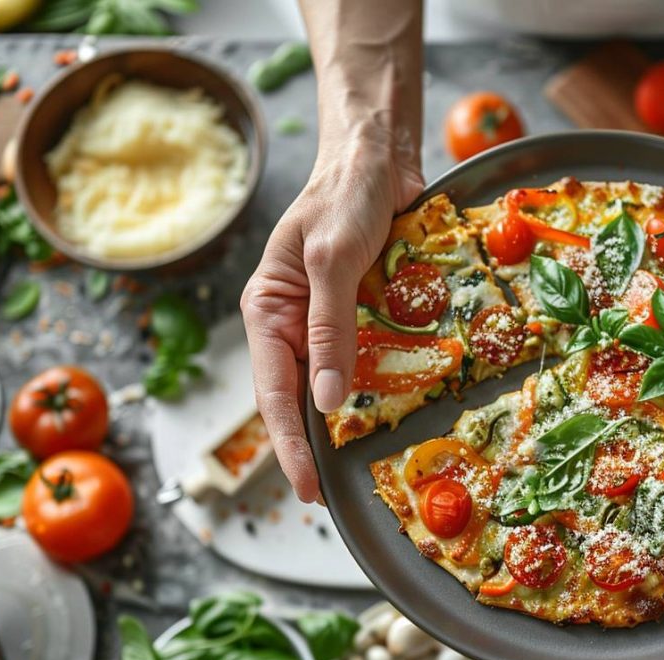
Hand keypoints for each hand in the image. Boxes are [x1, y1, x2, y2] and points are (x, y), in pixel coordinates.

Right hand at [241, 127, 422, 500]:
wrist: (379, 157)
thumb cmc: (344, 196)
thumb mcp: (331, 259)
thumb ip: (330, 326)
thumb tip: (326, 400)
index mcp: (268, 312)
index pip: (273, 393)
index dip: (290, 445)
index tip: (308, 489)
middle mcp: (294, 324)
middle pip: (299, 399)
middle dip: (313, 448)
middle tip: (332, 498)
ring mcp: (329, 322)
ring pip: (335, 385)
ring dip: (348, 425)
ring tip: (361, 472)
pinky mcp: (364, 315)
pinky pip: (370, 361)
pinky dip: (382, 389)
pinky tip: (396, 417)